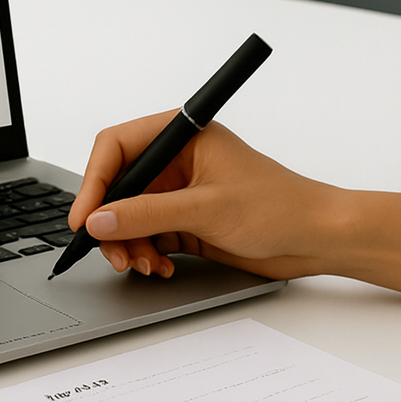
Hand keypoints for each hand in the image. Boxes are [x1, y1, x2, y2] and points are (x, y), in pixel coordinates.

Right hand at [68, 111, 400, 300]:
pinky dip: (146, 252)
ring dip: (129, 242)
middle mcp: (177, 160)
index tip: (85, 217)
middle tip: (113, 252)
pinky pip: (147, 234)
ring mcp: (180, 191)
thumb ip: (147, 214)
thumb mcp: (207, 209)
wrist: (316, 238)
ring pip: (129, 215)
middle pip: (118, 186)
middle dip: (111, 221)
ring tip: (144, 264)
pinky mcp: (186, 219)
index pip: (118, 147)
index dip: (94, 181)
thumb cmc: (280, 206)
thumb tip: (100, 218)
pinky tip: (162, 266)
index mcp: (183, 136)